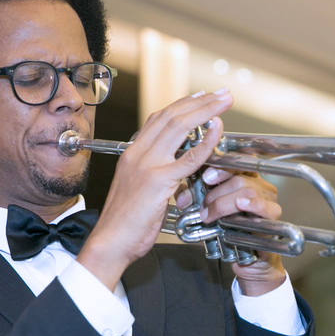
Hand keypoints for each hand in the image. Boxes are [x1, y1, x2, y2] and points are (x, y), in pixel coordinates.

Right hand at [78, 90, 232, 289]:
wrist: (110, 242)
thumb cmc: (125, 223)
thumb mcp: (139, 191)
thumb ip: (156, 177)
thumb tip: (175, 175)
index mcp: (132, 154)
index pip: (158, 119)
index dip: (181, 105)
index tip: (200, 97)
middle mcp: (138, 154)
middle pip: (171, 116)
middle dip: (199, 102)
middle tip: (220, 93)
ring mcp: (148, 165)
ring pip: (179, 127)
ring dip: (205, 111)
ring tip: (224, 101)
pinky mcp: (159, 182)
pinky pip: (187, 158)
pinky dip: (205, 142)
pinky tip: (217, 130)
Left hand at [177, 168, 286, 295]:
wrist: (249, 261)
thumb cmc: (232, 234)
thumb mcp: (211, 213)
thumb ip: (198, 201)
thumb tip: (182, 198)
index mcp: (245, 179)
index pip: (235, 163)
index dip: (220, 167)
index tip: (205, 178)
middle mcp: (259, 186)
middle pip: (238, 176)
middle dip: (216, 192)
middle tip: (204, 207)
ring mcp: (268, 199)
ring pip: (246, 190)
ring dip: (224, 202)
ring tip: (212, 215)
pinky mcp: (273, 216)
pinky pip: (263, 205)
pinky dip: (251, 204)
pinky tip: (241, 205)